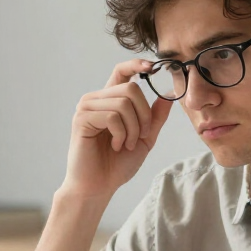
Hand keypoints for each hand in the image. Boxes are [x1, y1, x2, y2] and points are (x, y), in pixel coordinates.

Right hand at [60, 60, 174, 200]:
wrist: (99, 186)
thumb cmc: (117, 164)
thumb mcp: (144, 138)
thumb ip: (155, 117)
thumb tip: (168, 96)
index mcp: (109, 101)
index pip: (121, 71)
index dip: (136, 64)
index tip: (152, 66)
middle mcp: (96, 99)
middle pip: (131, 88)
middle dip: (144, 115)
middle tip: (140, 136)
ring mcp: (86, 108)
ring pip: (124, 103)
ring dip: (133, 128)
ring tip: (126, 145)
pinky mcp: (82, 119)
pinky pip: (113, 116)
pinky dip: (122, 134)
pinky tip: (117, 146)